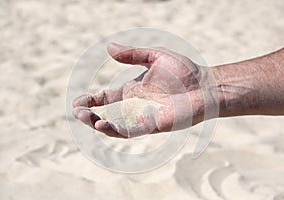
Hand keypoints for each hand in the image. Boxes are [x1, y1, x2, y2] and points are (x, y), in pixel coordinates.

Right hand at [73, 43, 207, 137]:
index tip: (78, 100)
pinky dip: (115, 129)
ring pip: (116, 126)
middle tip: (78, 111)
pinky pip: (131, 131)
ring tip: (87, 118)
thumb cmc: (184, 71)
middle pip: (107, 113)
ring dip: (99, 124)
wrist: (206, 85)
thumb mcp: (155, 56)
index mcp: (134, 90)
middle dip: (90, 114)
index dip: (92, 99)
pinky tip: (103, 123)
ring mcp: (144, 117)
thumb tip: (109, 47)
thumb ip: (133, 54)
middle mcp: (136, 106)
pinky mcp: (153, 126)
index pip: (107, 97)